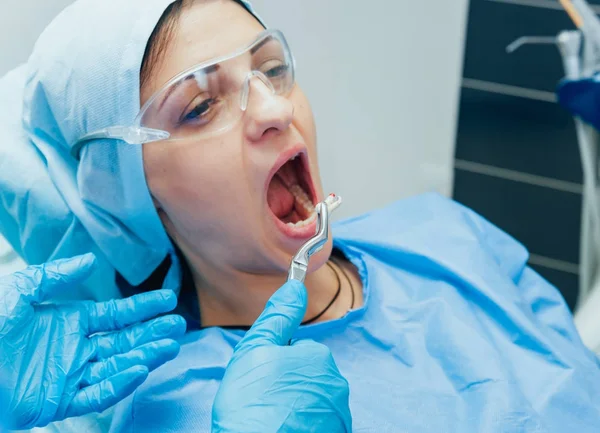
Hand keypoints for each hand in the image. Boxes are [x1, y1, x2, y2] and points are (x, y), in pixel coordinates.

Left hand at [0, 254, 185, 428]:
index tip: (168, 299)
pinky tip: (140, 369)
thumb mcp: (18, 292)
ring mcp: (70, 375)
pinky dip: (120, 384)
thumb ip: (56, 276)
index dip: (143, 307)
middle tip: (179, 325)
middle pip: (124, 340)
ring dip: (145, 356)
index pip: (116, 314)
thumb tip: (91, 262)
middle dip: (153, 332)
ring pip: (118, 366)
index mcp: (70, 321)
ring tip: (170, 346)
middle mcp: (76, 348)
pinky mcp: (60, 401)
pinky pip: (98, 394)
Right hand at [211, 280, 351, 432]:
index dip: (273, 364)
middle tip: (262, 401)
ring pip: (312, 401)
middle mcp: (336, 383)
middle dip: (287, 384)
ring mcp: (339, 414)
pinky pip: (319, 424)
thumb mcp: (255, 349)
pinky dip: (304, 426)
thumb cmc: (251, 403)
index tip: (260, 380)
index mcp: (318, 355)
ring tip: (271, 420)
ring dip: (295, 407)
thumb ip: (278, 316)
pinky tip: (284, 431)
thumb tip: (296, 284)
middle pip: (306, 376)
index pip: (296, 351)